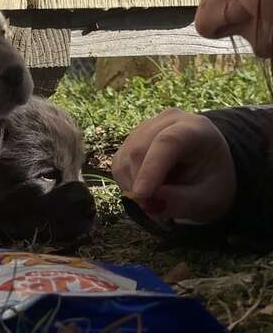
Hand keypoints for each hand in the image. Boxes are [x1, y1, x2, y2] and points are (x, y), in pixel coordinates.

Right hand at [111, 109, 235, 222]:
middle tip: (152, 211)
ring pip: (126, 158)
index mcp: (196, 128)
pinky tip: (147, 191)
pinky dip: (127, 184)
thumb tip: (149, 202)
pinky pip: (119, 164)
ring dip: (133, 187)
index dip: (151, 168)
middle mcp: (167, 121)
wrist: (208, 169)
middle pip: (139, 149)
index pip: (168, 142)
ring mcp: (146, 127)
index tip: (141, 195)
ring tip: (155, 203)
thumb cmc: (213, 183)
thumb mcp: (208, 199)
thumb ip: (182, 202)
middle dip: (139, 184)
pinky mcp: (131, 140)